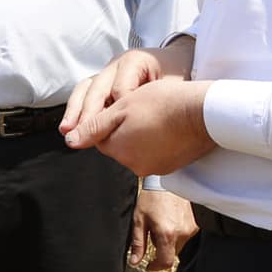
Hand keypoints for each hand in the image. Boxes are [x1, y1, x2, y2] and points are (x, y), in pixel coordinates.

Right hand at [61, 36, 195, 141]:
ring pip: (85, 89)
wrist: (176, 61)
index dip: (119, 109)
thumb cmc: (176, 74)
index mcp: (134, 61)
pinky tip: (70, 126)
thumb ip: (159, 100)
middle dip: (88, 112)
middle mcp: (116, 64)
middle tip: (80, 133)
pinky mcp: (103, 82)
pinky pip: (85, 93)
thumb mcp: (173, 86)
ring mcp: (107, 72)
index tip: (117, 128)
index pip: (121, 89)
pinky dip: (76, 109)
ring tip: (67, 129)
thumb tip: (146, 122)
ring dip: (75, 110)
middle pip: (97, 88)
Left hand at [69, 79, 214, 176]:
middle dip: (124, 128)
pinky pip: (155, 153)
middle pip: (118, 145)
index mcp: (119, 150)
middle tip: (140, 107)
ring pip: (136, 148)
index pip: (100, 136)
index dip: (108, 117)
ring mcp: (154, 168)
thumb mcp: (122, 107)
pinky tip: (167, 126)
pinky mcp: (171, 166)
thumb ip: (94, 126)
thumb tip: (70, 141)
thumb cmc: (161, 103)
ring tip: (156, 115)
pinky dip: (157, 141)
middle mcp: (134, 165)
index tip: (123, 104)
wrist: (202, 113)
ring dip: (140, 134)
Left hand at [130, 189, 195, 270]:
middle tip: (152, 232)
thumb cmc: (151, 198)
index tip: (149, 264)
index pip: (166, 262)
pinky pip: (185, 236)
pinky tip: (171, 219)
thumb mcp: (139, 220)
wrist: (167, 180)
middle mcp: (182, 233)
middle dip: (161, 248)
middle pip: (171, 253)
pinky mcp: (196, 224)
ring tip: (162, 223)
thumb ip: (138, 243)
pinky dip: (177, 233)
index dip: (156, 266)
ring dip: (169, 241)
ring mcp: (191, 229)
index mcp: (167, 234)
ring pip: (178, 245)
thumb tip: (135, 262)